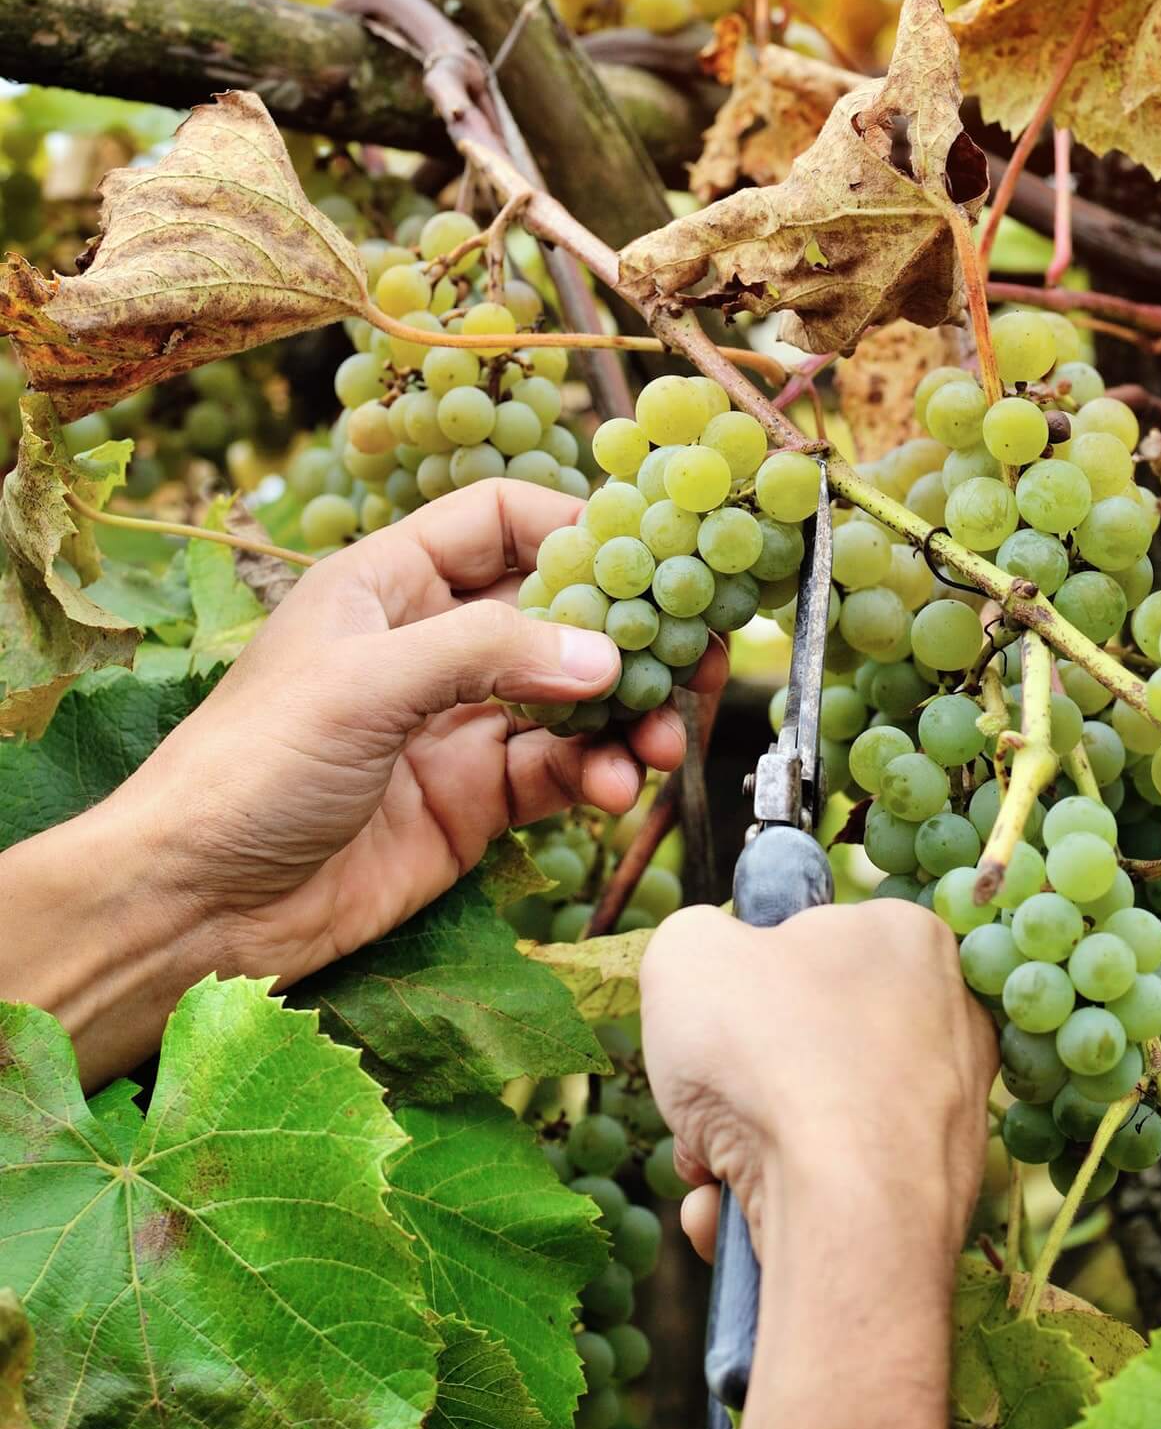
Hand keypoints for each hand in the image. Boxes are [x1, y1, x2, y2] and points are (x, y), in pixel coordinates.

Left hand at [119, 480, 724, 986]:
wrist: (195, 906)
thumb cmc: (249, 767)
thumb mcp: (364, 684)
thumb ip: (488, 653)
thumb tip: (606, 654)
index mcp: (388, 583)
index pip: (500, 522)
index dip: (574, 528)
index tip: (650, 557)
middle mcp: (430, 645)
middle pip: (556, 614)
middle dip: (627, 633)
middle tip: (697, 656)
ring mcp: (455, 726)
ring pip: (571, 700)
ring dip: (626, 716)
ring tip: (661, 744)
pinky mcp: (472, 803)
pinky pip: (557, 773)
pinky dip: (595, 776)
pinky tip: (610, 790)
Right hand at [638, 899, 996, 1263]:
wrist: (846, 1212)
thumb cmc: (766, 1055)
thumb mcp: (686, 952)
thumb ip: (694, 940)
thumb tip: (706, 974)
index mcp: (905, 935)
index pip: (810, 941)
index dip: (746, 978)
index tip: (716, 1016)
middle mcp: (949, 1017)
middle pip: (806, 1040)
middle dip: (738, 1079)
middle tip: (706, 1100)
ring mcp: (953, 1110)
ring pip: (816, 1119)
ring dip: (744, 1147)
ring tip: (713, 1170)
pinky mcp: (938, 1193)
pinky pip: (840, 1184)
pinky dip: (780, 1198)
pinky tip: (737, 1215)